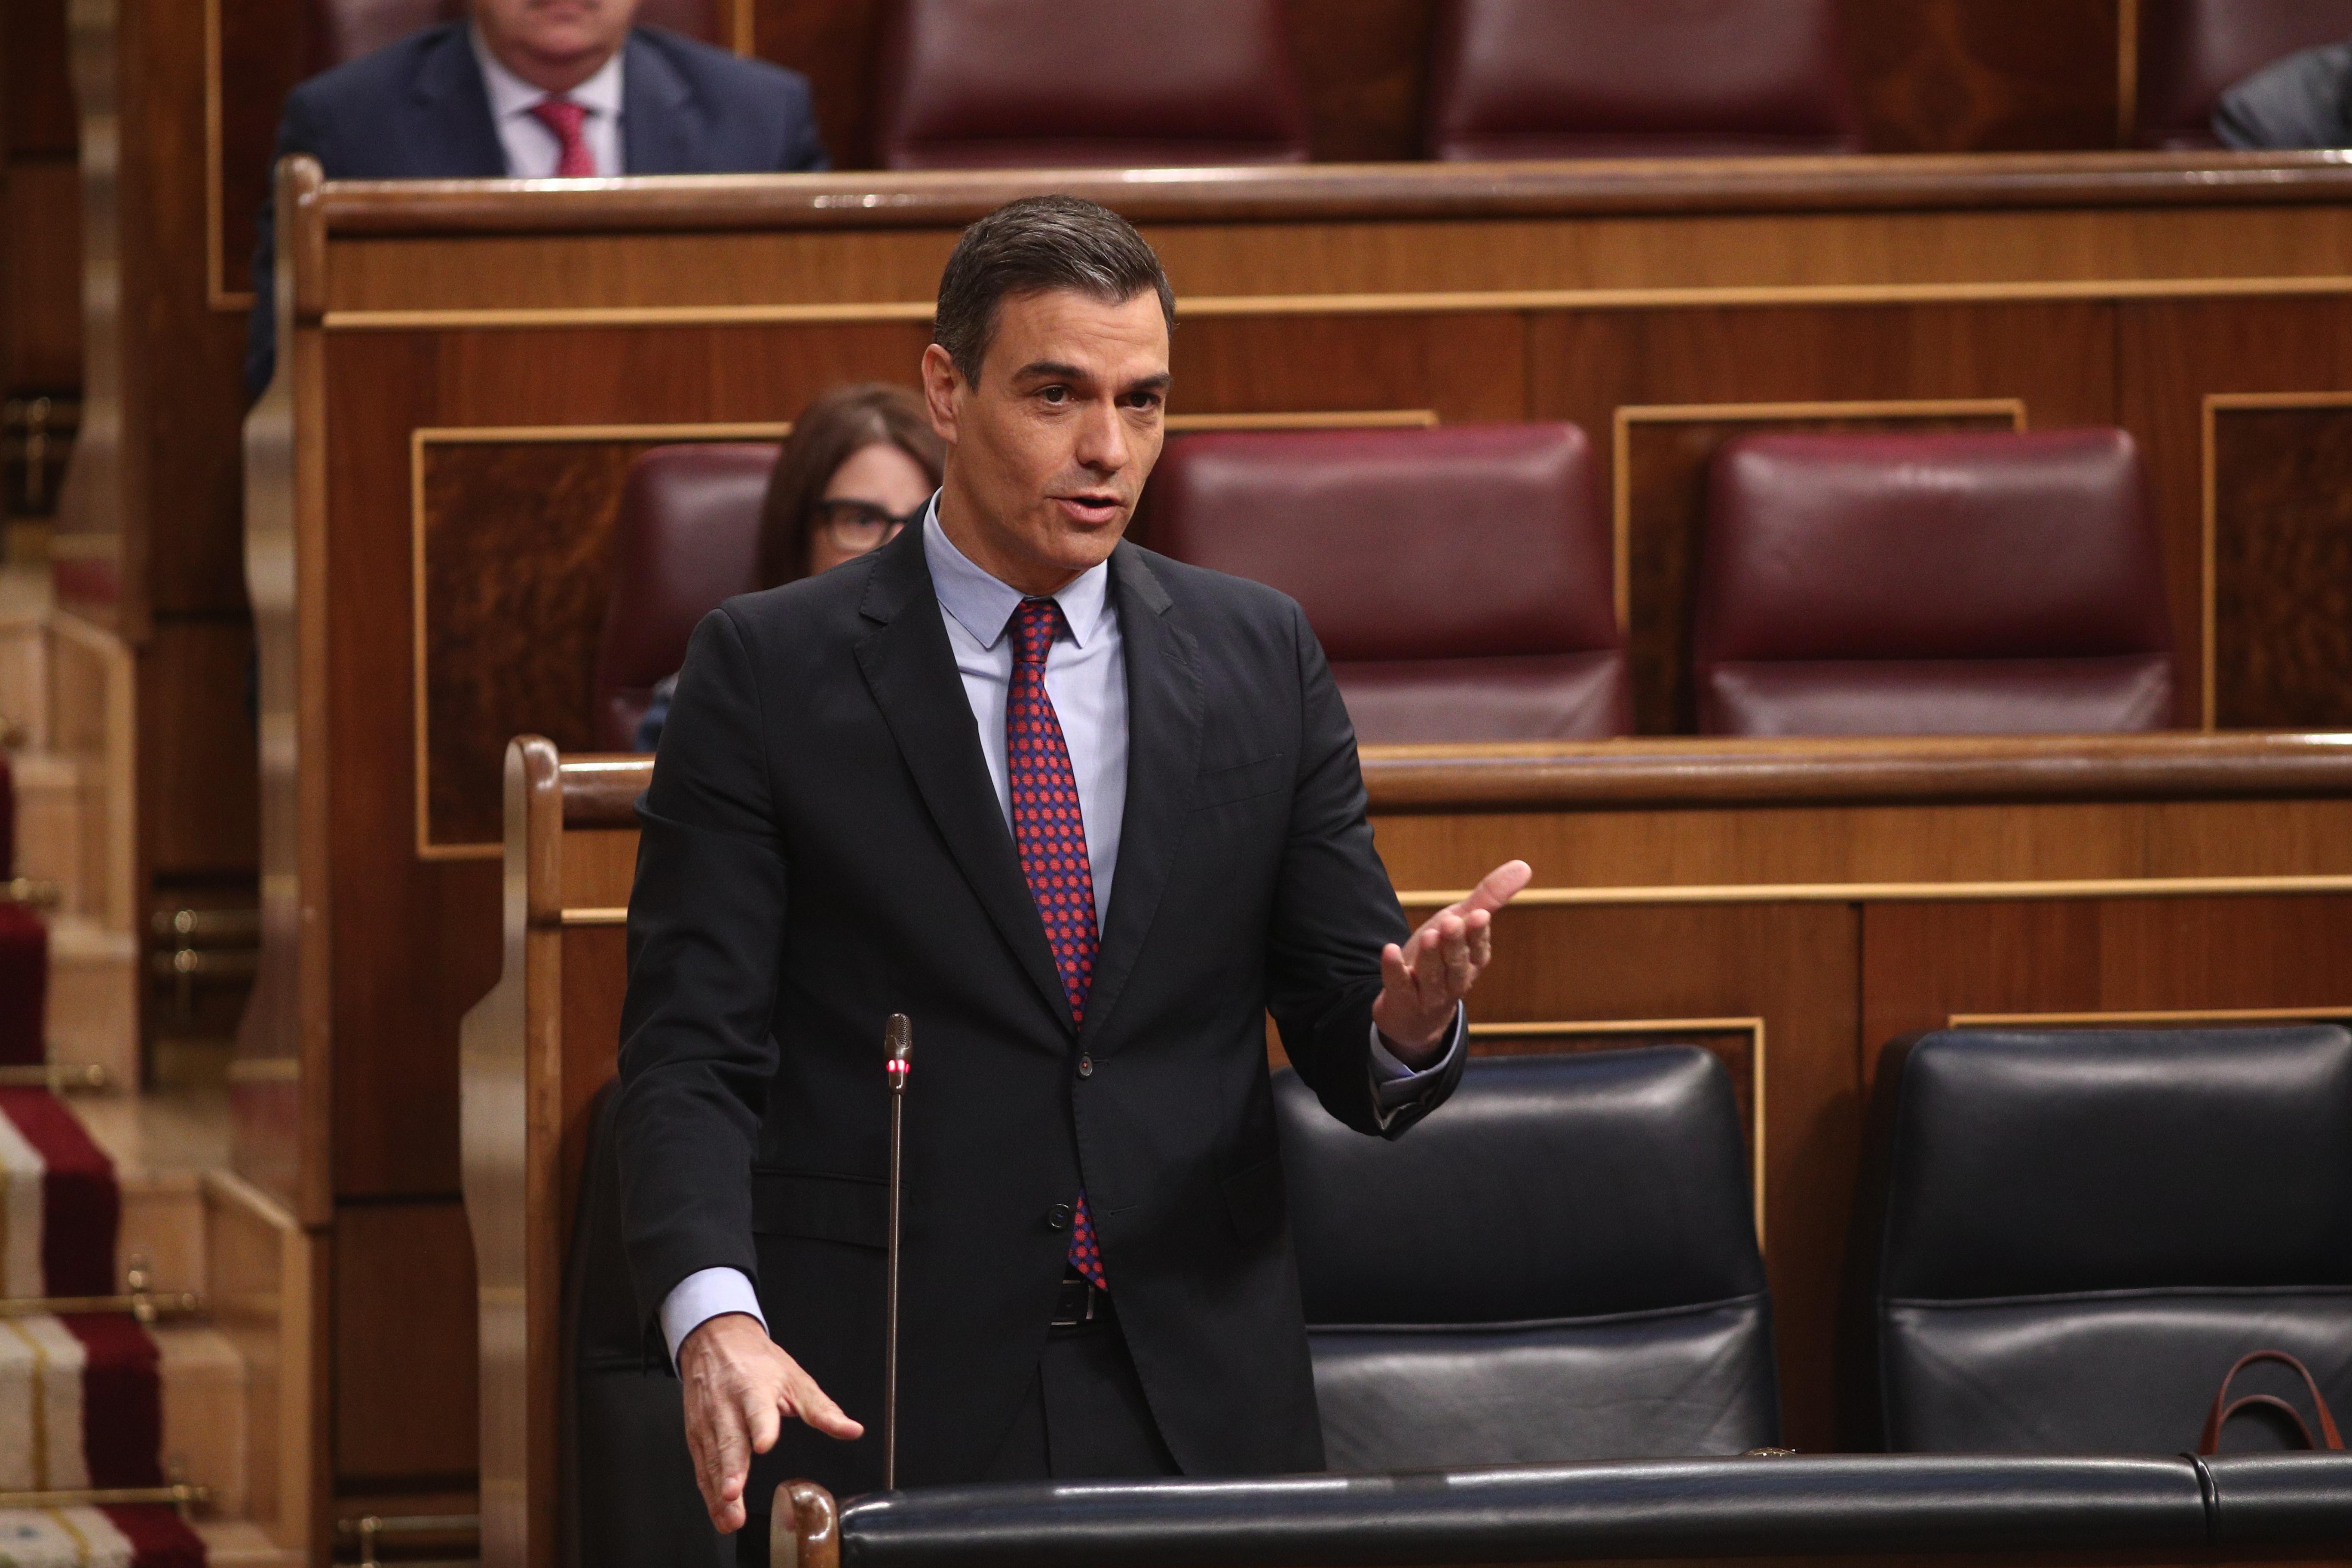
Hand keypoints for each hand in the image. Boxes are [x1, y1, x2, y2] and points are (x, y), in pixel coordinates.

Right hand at [678, 1312, 862, 1532]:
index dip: (762, 1427)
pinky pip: (702, 1466)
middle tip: (733, 1495)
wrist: (716, 1341)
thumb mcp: (795, 1379)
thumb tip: (852, 1430)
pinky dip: (708, 1492)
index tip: (764, 1445)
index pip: (758, 1409)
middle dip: (731, 1470)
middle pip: (729, 1440)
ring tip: (728, 1517)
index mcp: (754, 1388)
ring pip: (712, 1459)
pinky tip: (718, 1512)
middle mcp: (727, 1405)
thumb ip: (822, 1410)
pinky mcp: (696, 1434)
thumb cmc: (758, 1362)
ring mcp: (708, 1421)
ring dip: (718, 1492)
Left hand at [1372, 860, 1532, 1063]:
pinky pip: (1399, 985)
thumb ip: (1489, 898)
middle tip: (1451, 922)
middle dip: (1455, 943)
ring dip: (1431, 956)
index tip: (1479, 915)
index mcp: (1473, 962)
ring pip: (1432, 976)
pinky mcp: (1401, 999)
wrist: (1412, 1011)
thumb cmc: (1441, 957)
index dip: (1478, 934)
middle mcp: (1455, 981)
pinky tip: (1390, 950)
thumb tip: (1524, 865)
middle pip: (1457, 963)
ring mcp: (1429, 994)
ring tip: (1429, 936)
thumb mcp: (1461, 924)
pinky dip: (1394, 969)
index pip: (1479, 949)